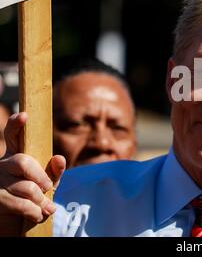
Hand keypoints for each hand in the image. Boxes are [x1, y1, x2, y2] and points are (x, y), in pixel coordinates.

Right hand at [0, 113, 65, 235]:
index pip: (13, 136)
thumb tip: (59, 158)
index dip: (16, 125)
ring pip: (25, 186)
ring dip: (41, 200)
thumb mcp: (47, 183)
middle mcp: (2, 166)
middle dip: (41, 177)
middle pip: (23, 162)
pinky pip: (20, 204)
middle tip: (48, 187)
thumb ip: (54, 171)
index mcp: (14, 156)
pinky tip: (38, 215)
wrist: (15, 223)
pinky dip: (35, 212)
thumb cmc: (33, 198)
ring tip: (47, 208)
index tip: (25, 115)